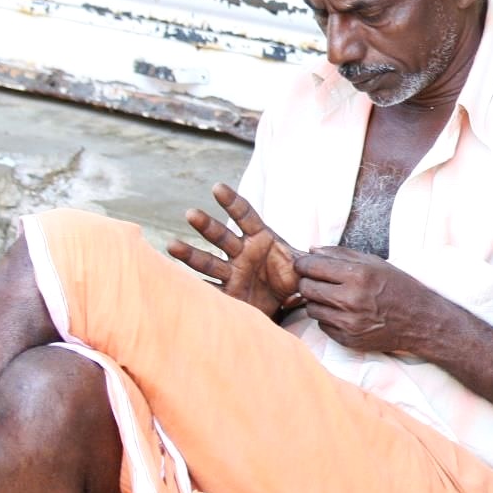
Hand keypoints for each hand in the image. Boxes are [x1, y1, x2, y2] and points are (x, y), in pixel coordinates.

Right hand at [168, 183, 301, 318]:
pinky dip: (193, 287)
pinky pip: (207, 288)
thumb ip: (310, 260)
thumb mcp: (305, 266)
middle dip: (207, 225)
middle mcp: (242, 252)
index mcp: (262, 238)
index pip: (246, 216)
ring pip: (208, 261)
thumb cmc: (293, 278)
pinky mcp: (226, 293)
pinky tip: (175, 282)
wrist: (285, 304)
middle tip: (191, 213)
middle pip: (222, 236)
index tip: (217, 187)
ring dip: (190, 253)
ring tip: (171, 245)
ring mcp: (232, 272)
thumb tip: (321, 257)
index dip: (232, 202)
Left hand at [293, 246, 459, 356]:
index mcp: (358, 275)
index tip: (304, 264)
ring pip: (311, 308)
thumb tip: (312, 250)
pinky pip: (322, 325)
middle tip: (316, 280)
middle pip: (306, 288)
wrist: (419, 320)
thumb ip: (341, 254)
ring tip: (333, 297)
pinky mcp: (347, 339)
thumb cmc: (398, 287)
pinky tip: (344, 312)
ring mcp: (348, 322)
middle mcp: (351, 299)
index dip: (303, 264)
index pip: (312, 267)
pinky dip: (328, 317)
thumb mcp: (375, 263)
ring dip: (317, 301)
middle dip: (307, 282)